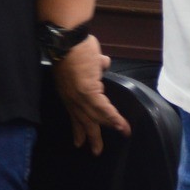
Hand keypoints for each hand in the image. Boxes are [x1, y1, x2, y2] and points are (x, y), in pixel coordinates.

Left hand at [53, 37, 129, 155]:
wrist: (67, 37)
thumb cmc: (75, 44)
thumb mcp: (83, 61)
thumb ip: (95, 65)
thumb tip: (103, 63)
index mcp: (68, 92)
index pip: (74, 114)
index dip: (77, 128)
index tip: (79, 141)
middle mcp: (71, 97)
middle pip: (82, 120)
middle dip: (89, 137)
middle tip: (95, 152)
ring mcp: (79, 95)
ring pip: (94, 117)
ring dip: (109, 127)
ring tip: (121, 134)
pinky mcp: (88, 91)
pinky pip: (103, 109)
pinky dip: (113, 118)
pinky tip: (122, 126)